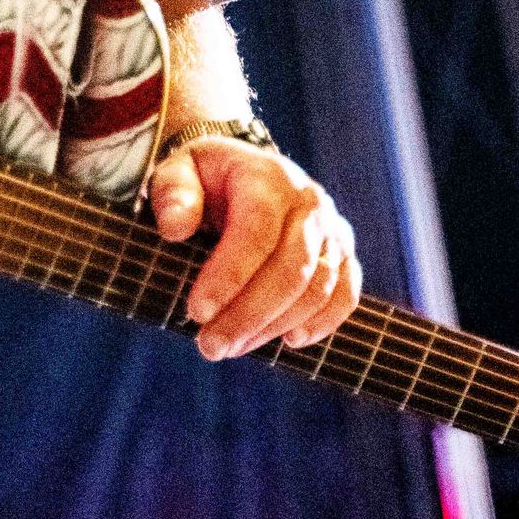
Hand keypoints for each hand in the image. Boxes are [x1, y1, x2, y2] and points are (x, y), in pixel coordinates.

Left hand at [148, 137, 362, 359]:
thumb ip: (172, 194)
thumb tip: (175, 228)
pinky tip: (289, 340)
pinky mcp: (343, 254)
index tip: (197, 312)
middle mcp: (308, 201)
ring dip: (275, 326)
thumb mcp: (176, 172)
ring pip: (317, 288)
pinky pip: (345, 294)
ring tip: (232, 346)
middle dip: (249, 314)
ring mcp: (331, 228)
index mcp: (267, 177)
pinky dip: (322, 322)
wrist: (242, 172)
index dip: (229, 276)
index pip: (256, 231)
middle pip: (291, 268)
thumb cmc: (204, 179)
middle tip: (209, 346)